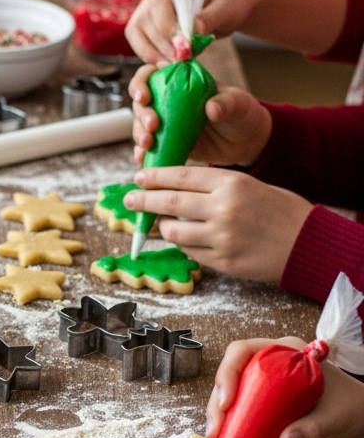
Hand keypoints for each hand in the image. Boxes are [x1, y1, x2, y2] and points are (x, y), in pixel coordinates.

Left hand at [122, 166, 310, 281]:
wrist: (308, 243)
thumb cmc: (278, 210)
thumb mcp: (248, 185)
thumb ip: (213, 187)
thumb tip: (170, 188)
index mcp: (231, 183)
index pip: (180, 176)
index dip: (154, 177)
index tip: (138, 177)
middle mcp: (223, 208)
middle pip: (168, 203)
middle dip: (142, 201)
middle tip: (129, 200)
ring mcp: (221, 237)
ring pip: (173, 231)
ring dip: (164, 227)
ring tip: (164, 224)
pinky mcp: (222, 260)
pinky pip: (189, 251)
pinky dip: (185, 245)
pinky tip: (190, 240)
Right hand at [124, 0, 256, 65]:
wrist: (230, 5)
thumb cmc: (231, 0)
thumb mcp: (226, 7)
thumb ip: (209, 18)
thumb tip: (193, 31)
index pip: (158, 6)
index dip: (168, 30)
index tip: (184, 50)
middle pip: (143, 22)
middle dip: (161, 46)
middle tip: (180, 62)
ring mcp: (148, 9)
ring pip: (136, 34)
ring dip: (152, 54)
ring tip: (173, 65)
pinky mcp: (148, 26)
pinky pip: (140, 42)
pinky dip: (152, 56)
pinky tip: (168, 63)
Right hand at [129, 66, 271, 166]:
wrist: (246, 142)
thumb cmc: (242, 113)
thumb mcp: (237, 102)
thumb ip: (225, 102)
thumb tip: (211, 108)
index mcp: (181, 82)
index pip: (150, 74)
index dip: (141, 83)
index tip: (144, 97)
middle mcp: (168, 101)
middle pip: (140, 103)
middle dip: (141, 114)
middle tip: (153, 125)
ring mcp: (166, 123)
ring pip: (140, 125)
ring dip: (139, 134)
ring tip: (148, 144)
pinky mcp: (166, 143)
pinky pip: (148, 148)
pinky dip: (142, 153)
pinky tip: (144, 158)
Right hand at [206, 336, 363, 437]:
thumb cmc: (356, 409)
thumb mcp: (334, 415)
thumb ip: (310, 428)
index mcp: (284, 355)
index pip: (242, 352)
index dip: (227, 374)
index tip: (226, 403)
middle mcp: (271, 370)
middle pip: (231, 383)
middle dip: (221, 411)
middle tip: (216, 434)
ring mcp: (268, 394)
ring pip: (236, 409)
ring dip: (235, 435)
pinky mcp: (269, 417)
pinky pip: (251, 430)